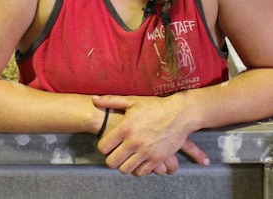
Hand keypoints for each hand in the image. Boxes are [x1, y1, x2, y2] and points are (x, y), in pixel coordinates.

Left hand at [93, 94, 208, 175]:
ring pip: (125, 170)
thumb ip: (111, 101)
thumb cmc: (155, 106)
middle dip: (111, 159)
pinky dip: (138, 170)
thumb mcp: (133, 101)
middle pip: (112, 162)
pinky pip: (141, 172)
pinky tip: (139, 162)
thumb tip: (94, 100)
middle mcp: (134, 142)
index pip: (103, 147)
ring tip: (126, 159)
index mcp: (125, 128)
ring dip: (124, 166)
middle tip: (115, 154)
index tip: (107, 145)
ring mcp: (146, 152)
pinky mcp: (157, 159)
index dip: (103, 147)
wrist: (179, 114)